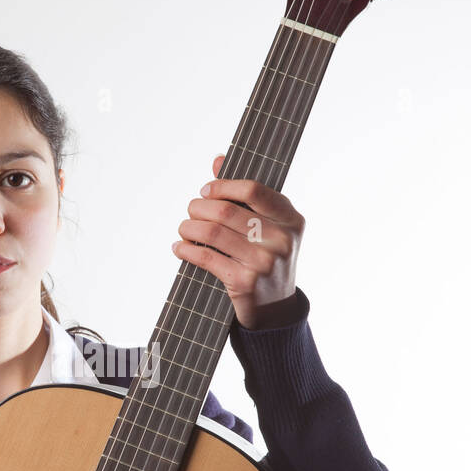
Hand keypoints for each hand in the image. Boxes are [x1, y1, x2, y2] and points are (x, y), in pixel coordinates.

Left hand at [172, 154, 305, 328]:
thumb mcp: (268, 227)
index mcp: (291, 219)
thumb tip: (218, 160)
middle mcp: (281, 240)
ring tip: (184, 229)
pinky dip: (186, 250)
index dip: (222, 186)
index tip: (206, 190)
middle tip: (191, 212)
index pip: (252, 190)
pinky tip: (179, 247)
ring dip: (188, 228)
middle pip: (226, 211)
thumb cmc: (268, 259)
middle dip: (199, 208)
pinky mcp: (244, 283)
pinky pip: (205, 258)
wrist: (275, 309)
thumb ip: (246, 195)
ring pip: (212, 233)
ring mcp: (263, 262)